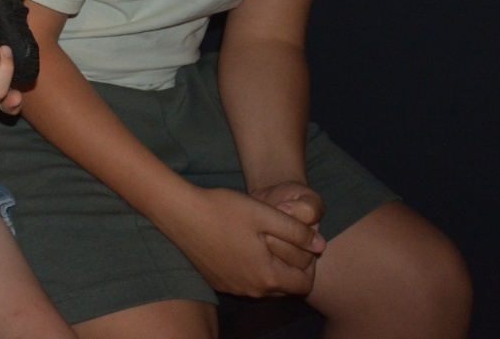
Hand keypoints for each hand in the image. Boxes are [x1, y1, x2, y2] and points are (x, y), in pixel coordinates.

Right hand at [162, 186, 325, 297]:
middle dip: (291, 266)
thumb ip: (296, 231)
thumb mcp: (265, 214)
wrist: (178, 212)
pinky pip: (245, 282)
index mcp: (266, 276)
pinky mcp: (218, 282)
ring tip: (263, 238)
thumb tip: (321, 245)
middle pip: (286, 287)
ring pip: (265, 284)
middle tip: (284, 238)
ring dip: (271, 267)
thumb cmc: (223, 210)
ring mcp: (232, 288)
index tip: (301, 240)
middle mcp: (251, 290)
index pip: (305, 284)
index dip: (310, 263)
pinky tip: (242, 243)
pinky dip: (251, 268)